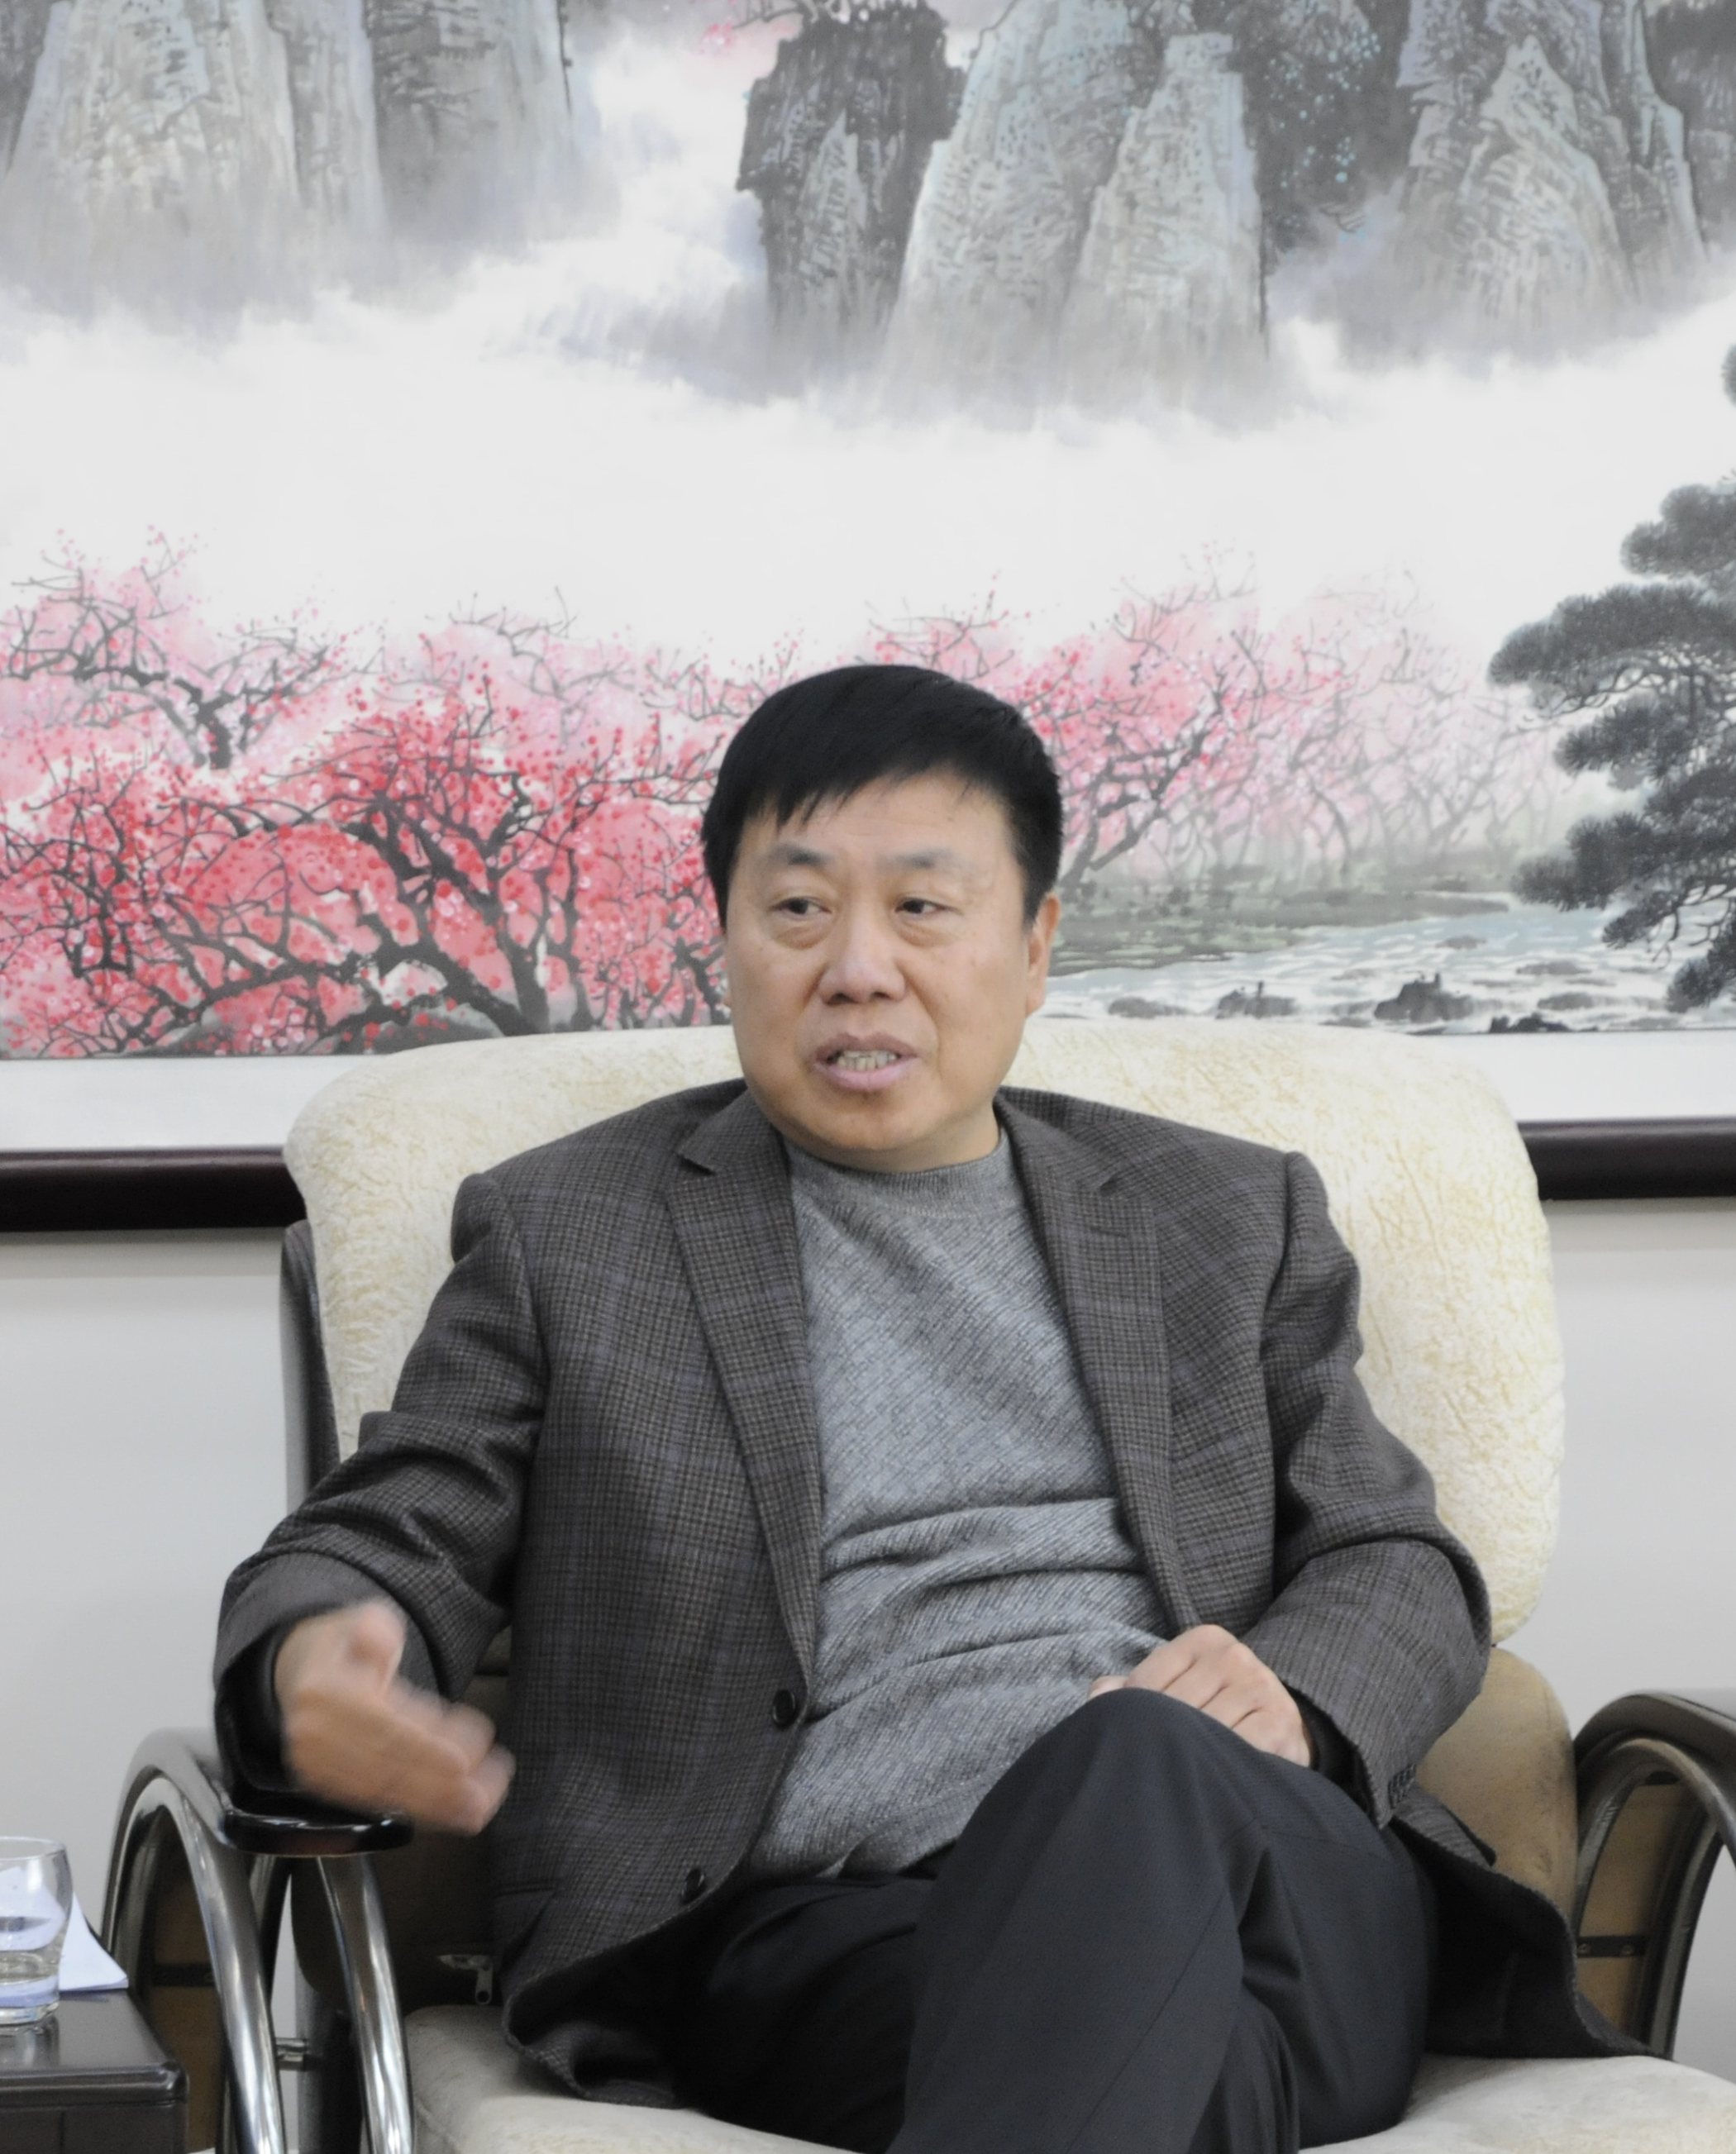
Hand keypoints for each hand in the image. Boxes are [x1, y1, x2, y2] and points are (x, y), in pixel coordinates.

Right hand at [274, 1601, 513, 1832]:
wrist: (298, 1673)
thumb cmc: (341, 1647)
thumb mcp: (356, 1619)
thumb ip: (372, 1627)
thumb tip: (380, 1638)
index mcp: (323, 1691)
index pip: (385, 1724)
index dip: (431, 1741)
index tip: (474, 1748)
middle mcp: (314, 1736)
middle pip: (387, 1763)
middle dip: (443, 1779)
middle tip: (489, 1785)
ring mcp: (316, 1766)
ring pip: (384, 1789)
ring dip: (438, 1802)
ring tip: (481, 1803)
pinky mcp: (325, 1786)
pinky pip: (377, 1800)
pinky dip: (419, 1809)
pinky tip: (453, 1812)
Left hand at [1089, 1624, 1311, 1766]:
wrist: (1286, 1727)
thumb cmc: (1218, 1708)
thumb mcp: (1181, 1685)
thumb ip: (1137, 1688)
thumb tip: (1100, 1696)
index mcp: (1204, 1640)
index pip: (1147, 1683)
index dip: (1132, 1719)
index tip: (1131, 1742)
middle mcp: (1234, 1656)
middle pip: (1172, 1709)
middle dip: (1158, 1743)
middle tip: (1149, 1769)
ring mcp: (1259, 1687)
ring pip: (1202, 1732)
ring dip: (1188, 1760)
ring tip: (1179, 1778)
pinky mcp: (1279, 1724)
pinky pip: (1234, 1751)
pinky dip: (1219, 1769)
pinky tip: (1210, 1780)